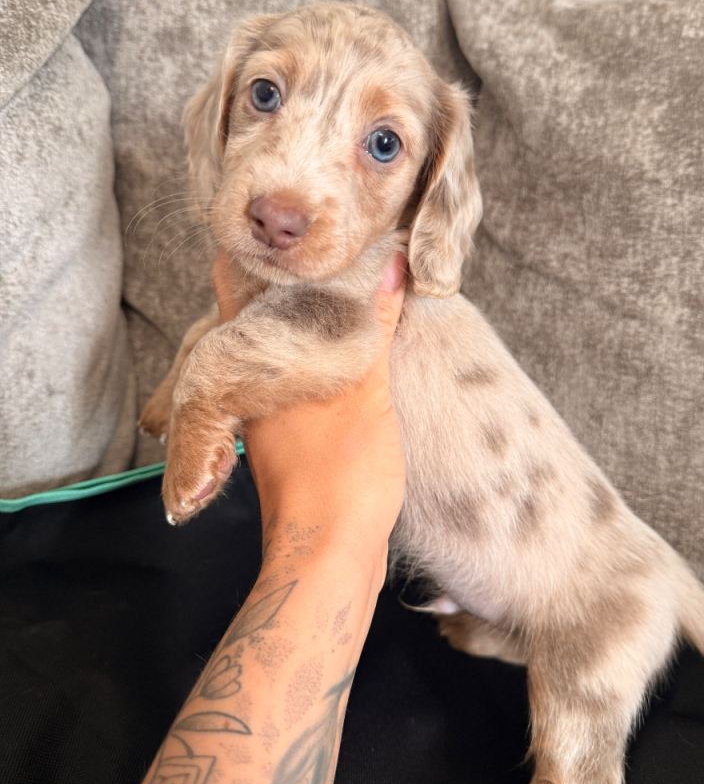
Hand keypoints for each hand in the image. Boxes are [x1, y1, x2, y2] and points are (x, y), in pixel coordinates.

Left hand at [212, 252, 407, 567]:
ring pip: (278, 354)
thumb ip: (372, 327)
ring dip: (305, 325)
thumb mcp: (364, 392)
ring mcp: (268, 417)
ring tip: (343, 294)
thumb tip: (390, 266)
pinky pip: (298, 384)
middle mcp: (252, 387)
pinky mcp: (292, 442)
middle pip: (256, 321)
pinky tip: (349, 357)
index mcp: (255, 366)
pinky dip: (319, 361)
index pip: (235, 290)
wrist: (328, 556)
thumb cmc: (340, 472)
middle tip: (326, 255)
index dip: (252, 254)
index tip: (283, 227)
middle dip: (286, 289)